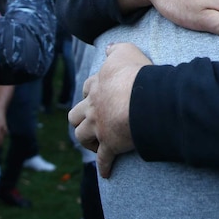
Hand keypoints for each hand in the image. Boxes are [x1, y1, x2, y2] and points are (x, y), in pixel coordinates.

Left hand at [68, 43, 150, 177]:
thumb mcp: (126, 51)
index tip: (96, 96)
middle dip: (80, 119)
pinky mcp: (109, 145)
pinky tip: (107, 172)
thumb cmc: (135, 74)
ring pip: (81, 136)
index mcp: (96, 86)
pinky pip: (103, 159)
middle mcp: (93, 107)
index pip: (88, 88)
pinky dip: (104, 166)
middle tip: (90, 121)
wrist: (142, 100)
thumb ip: (116, 48)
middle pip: (76, 115)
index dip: (91, 92)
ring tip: (95, 143)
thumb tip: (107, 46)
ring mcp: (99, 128)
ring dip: (87, 140)